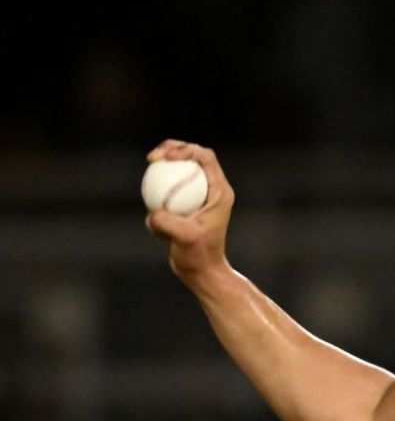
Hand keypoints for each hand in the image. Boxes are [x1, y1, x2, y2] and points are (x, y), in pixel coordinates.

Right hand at [144, 140, 235, 283]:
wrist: (200, 272)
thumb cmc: (198, 255)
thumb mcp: (185, 238)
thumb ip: (168, 223)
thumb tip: (152, 212)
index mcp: (220, 191)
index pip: (205, 158)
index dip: (186, 149)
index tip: (166, 156)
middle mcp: (210, 190)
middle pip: (192, 158)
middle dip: (172, 149)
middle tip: (152, 156)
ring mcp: (197, 198)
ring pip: (179, 173)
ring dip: (163, 167)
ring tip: (149, 164)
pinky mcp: (183, 208)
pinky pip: (167, 191)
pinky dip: (156, 190)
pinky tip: (148, 198)